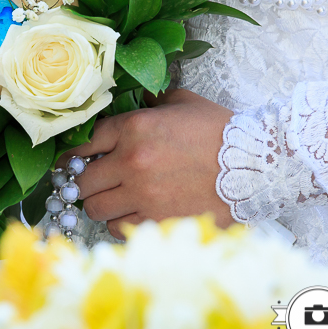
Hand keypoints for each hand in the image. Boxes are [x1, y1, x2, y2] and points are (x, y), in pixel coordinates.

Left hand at [59, 89, 235, 238]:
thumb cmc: (221, 131)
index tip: (69, 162)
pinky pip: (118, 228)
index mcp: (135, 128)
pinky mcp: (158, 221)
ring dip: (100, 204)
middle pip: (82, 181)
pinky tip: (130, 214)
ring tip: (112, 200)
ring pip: (95, 209)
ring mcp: (144, 195)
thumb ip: (151, 103)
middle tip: (93, 182)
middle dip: (84, 182)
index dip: (72, 155)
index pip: (84, 143)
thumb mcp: (182, 103)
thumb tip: (134, 101)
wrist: (258, 166)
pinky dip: (119, 223)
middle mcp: (132, 162)